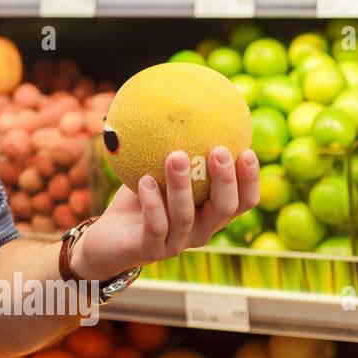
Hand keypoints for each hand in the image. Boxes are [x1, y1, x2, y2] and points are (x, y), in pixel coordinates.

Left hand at [73, 147, 259, 281]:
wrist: (107, 239)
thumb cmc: (137, 201)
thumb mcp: (155, 172)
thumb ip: (171, 151)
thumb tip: (176, 106)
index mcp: (209, 214)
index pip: (242, 202)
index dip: (251, 180)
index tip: (248, 150)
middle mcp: (200, 231)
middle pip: (224, 209)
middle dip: (226, 180)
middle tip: (219, 150)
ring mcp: (176, 243)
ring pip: (187, 215)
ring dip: (182, 184)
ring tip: (176, 156)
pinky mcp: (151, 251)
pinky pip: (155, 225)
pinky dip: (152, 203)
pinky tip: (146, 180)